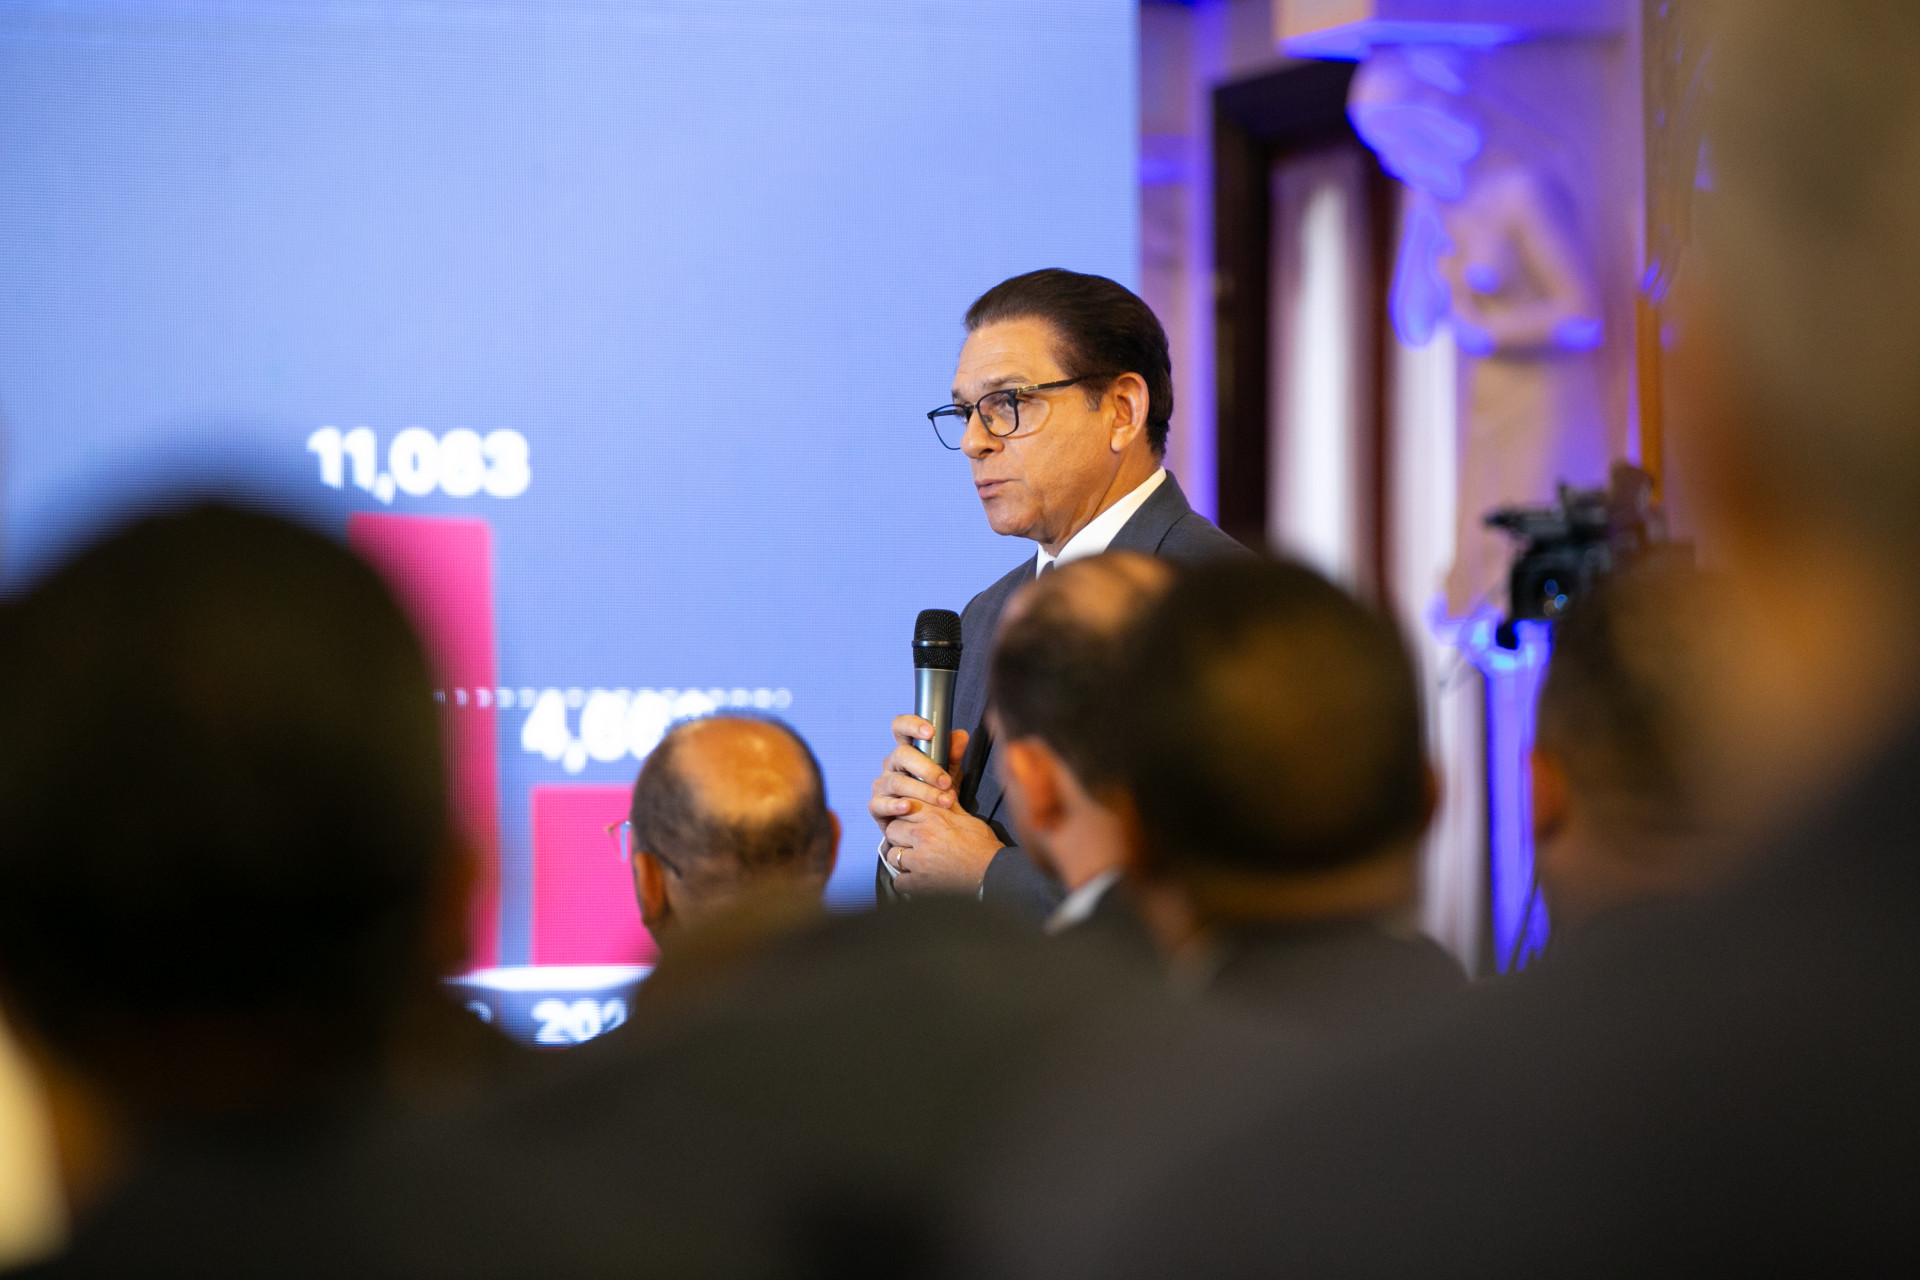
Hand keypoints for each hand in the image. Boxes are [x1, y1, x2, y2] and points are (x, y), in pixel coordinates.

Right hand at [870, 715, 968, 834]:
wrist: (924, 824)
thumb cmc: (933, 792)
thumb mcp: (948, 772)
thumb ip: (953, 755)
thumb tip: (960, 736)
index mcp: (906, 751)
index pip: (901, 727)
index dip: (912, 725)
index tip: (930, 732)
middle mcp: (891, 764)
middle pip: (902, 755)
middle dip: (927, 768)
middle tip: (945, 782)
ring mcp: (882, 785)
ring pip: (897, 782)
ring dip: (923, 792)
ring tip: (943, 801)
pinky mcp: (876, 806)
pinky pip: (881, 804)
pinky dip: (895, 806)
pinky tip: (908, 807)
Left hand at [885, 793, 1002, 894]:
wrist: (992, 872)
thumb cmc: (983, 846)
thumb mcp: (968, 819)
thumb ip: (951, 806)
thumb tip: (946, 794)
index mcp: (934, 816)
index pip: (903, 808)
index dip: (905, 816)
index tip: (908, 823)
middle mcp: (922, 835)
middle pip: (892, 830)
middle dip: (898, 836)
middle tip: (909, 842)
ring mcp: (919, 860)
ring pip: (892, 855)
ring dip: (900, 858)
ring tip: (912, 861)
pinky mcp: (920, 882)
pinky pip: (898, 881)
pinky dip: (905, 881)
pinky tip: (915, 879)